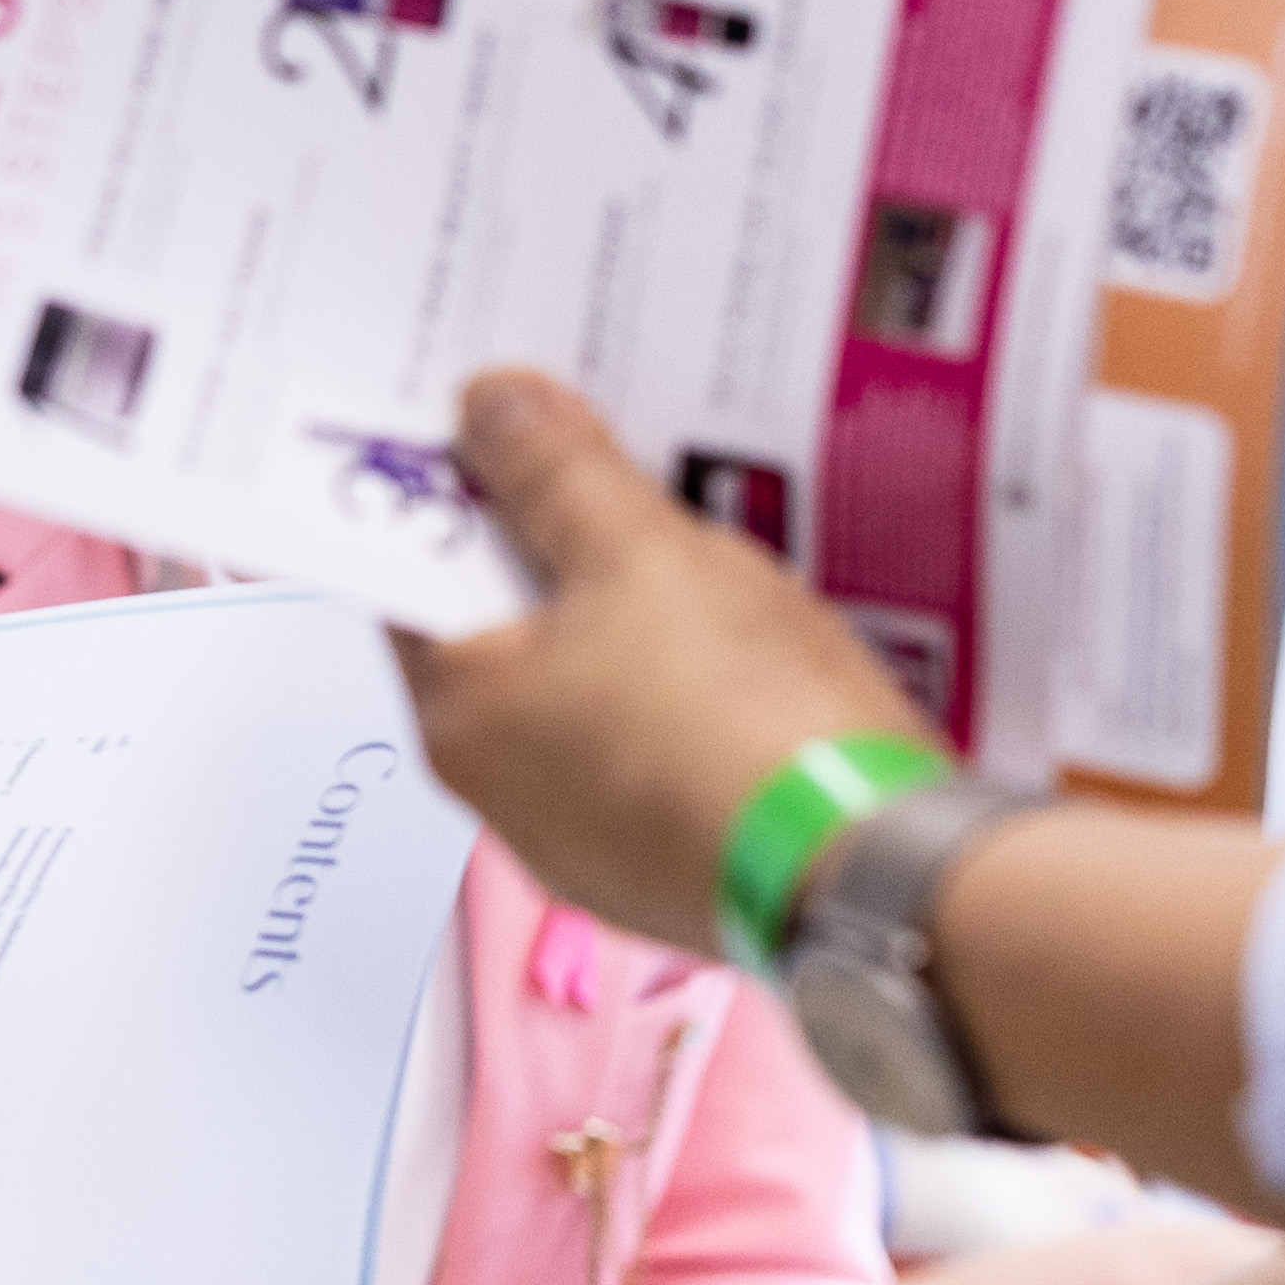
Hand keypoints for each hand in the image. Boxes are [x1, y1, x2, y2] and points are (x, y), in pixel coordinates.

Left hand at [389, 369, 932, 952]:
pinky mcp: (667, 866)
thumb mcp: (644, 553)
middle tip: (606, 469)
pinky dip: (673, 696)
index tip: (488, 430)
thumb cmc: (744, 719)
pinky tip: (741, 654)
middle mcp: (499, 793)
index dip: (445, 494)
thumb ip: (555, 474)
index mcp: (460, 714)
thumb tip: (488, 410)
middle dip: (547, 550)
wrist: (878, 873)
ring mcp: (584, 841)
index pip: (406, 577)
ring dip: (622, 624)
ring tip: (697, 557)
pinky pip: (647, 752)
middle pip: (498, 635)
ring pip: (581, 693)